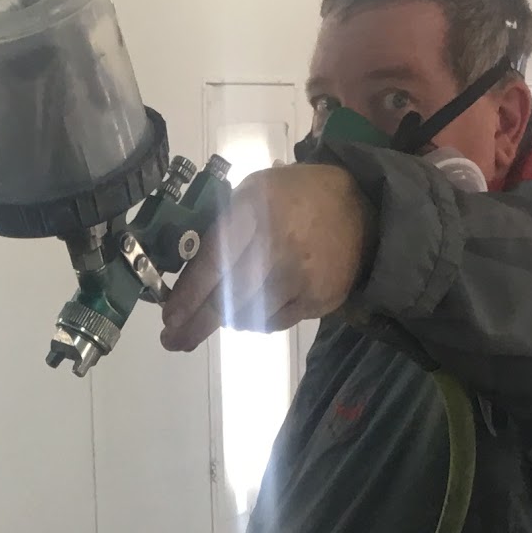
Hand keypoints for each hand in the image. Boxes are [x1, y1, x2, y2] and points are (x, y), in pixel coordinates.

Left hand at [159, 164, 368, 350]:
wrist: (362, 212)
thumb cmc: (294, 200)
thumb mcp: (254, 192)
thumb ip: (221, 227)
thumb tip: (184, 274)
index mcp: (256, 208)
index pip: (214, 261)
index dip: (189, 295)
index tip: (169, 316)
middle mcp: (279, 243)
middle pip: (227, 298)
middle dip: (195, 325)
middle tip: (175, 340)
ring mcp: (301, 275)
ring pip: (247, 316)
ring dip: (224, 322)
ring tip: (210, 321)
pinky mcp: (317, 300)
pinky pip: (272, 323)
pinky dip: (254, 321)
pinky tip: (250, 311)